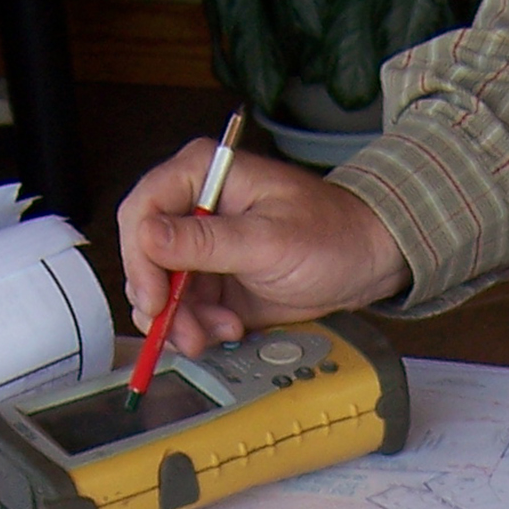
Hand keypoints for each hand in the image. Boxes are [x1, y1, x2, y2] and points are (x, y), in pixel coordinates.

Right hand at [117, 140, 410, 354]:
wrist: (368, 263)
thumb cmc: (332, 235)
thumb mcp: (269, 240)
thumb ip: (207, 242)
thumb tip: (148, 236)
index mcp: (202, 175)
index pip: (142, 211)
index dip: (140, 258)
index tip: (154, 298)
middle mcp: (195, 209)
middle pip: (147, 257)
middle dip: (162, 301)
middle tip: (185, 333)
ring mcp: (205, 249)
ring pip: (164, 290)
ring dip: (183, 321)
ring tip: (219, 333)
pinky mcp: (218, 283)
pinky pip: (189, 310)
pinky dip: (200, 328)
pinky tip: (229, 331)